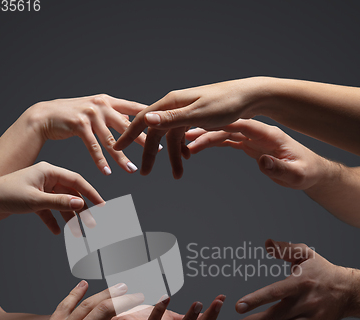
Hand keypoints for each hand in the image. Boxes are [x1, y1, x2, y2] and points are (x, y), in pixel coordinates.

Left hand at [0, 162, 103, 233]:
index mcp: (47, 171)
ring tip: (77, 233)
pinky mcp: (32, 200)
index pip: (76, 180)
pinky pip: (48, 211)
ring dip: (69, 218)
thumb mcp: (36, 200)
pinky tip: (56, 231)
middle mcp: (45, 178)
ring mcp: (39, 189)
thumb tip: (80, 204)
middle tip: (91, 224)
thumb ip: (60, 202)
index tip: (102, 205)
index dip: (91, 193)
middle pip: (70, 194)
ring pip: (60, 204)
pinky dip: (53, 220)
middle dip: (81, 210)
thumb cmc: (5, 195)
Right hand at [31, 94, 147, 174]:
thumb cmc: (71, 115)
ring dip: (122, 157)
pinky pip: (93, 146)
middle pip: (127, 125)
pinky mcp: (79, 124)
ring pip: (111, 140)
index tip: (165, 127)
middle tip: (157, 151)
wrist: (45, 115)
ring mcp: (90, 114)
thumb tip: (129, 121)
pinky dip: (100, 161)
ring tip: (132, 170)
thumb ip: (111, 115)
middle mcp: (101, 105)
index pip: (134, 108)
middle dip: (143, 139)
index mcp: (108, 101)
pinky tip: (106, 172)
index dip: (150, 118)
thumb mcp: (94, 110)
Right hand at [114, 78, 265, 177]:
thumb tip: (146, 119)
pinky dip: (183, 150)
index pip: (144, 119)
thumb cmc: (227, 103)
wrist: (249, 97)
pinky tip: (188, 159)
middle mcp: (176, 106)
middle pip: (156, 132)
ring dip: (173, 157)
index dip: (129, 134)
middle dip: (151, 154)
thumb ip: (172, 119)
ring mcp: (186, 113)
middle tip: (144, 173)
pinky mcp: (196, 118)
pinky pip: (183, 137)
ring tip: (177, 175)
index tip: (117, 148)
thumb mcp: (198, 114)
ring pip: (172, 138)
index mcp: (172, 102)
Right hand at [185, 119, 328, 189]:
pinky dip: (211, 143)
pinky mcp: (249, 145)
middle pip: (228, 128)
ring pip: (223, 134)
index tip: (204, 124)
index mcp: (269, 135)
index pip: (243, 125)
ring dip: (204, 137)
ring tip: (185, 143)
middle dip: (207, 130)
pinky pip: (226, 141)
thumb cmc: (306, 172)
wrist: (311, 171)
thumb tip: (262, 162)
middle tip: (185, 134)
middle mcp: (258, 133)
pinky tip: (196, 148)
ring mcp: (252, 138)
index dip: (223, 124)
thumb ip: (279, 168)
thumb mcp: (296, 174)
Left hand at [223, 239, 356, 319]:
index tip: (236, 307)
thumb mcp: (306, 253)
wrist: (349, 291)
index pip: (275, 292)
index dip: (256, 300)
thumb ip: (285, 248)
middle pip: (273, 318)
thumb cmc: (322, 270)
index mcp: (300, 283)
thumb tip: (267, 243)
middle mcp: (305, 303)